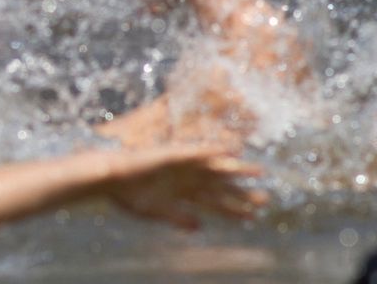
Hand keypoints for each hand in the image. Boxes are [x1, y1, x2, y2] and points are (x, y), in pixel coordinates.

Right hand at [102, 145, 265, 229]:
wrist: (111, 178)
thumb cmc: (129, 195)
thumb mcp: (157, 212)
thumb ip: (178, 218)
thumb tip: (199, 226)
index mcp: (183, 193)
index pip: (214, 203)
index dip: (233, 210)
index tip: (252, 218)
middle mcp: (187, 178)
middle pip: (220, 186)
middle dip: (242, 193)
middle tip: (265, 199)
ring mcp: (182, 165)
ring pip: (215, 168)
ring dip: (236, 169)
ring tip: (259, 171)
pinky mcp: (174, 153)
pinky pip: (198, 151)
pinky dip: (214, 150)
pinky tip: (231, 150)